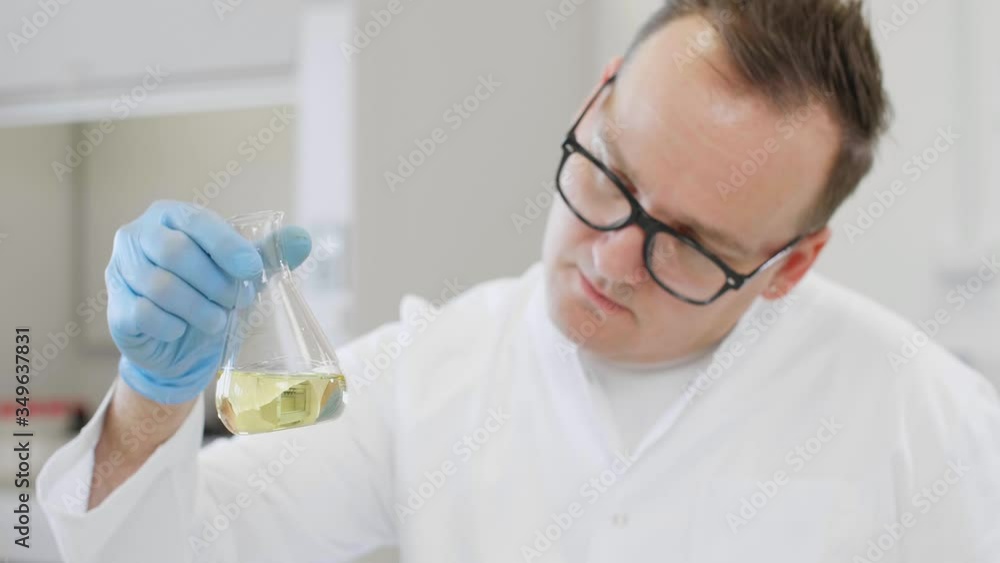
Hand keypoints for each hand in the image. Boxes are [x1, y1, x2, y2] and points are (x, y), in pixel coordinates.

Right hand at [105, 200, 311, 403]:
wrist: (180, 343)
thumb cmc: (208, 293)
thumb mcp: (240, 272)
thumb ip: (268, 254)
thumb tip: (303, 239)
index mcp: (170, 217)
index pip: (196, 221)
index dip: (226, 246)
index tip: (252, 269)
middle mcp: (137, 237)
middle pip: (176, 253)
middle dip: (214, 282)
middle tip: (235, 301)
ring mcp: (120, 271)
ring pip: (161, 286)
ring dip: (199, 308)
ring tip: (216, 319)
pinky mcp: (116, 308)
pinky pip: (145, 314)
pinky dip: (174, 325)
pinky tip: (184, 329)